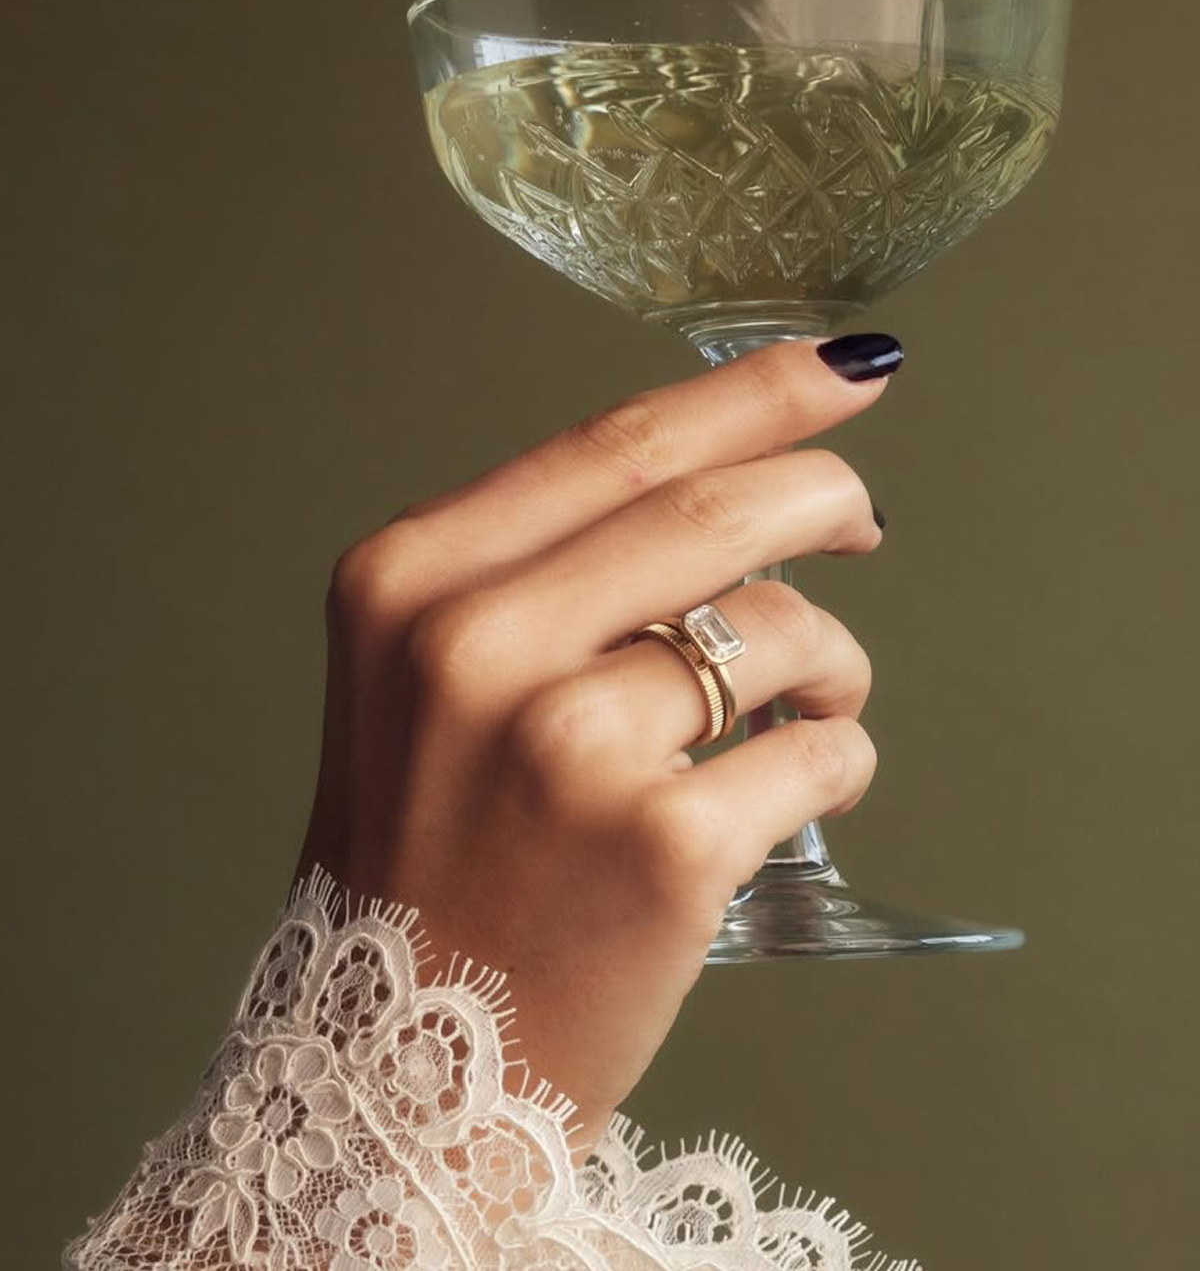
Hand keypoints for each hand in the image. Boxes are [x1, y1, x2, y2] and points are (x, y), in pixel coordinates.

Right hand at [297, 334, 899, 1151]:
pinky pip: (820, 752)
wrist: (396, 1065)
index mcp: (411, 579)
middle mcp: (474, 643)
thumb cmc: (434, 854)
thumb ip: (546, 569)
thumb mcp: (429, 675)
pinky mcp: (658, 846)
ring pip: (784, 630)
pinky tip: (798, 786)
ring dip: (832, 657)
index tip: (846, 368)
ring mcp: (565, 744)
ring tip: (816, 699)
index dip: (753, 394)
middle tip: (862, 518)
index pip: (617, 444)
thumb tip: (730, 478)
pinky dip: (837, 758)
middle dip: (826, 496)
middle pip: (716, 511)